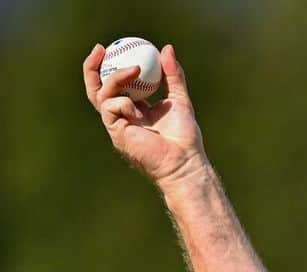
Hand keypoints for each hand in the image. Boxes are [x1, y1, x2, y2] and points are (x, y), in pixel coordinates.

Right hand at [83, 43, 206, 191]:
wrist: (185, 162)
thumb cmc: (185, 138)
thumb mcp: (179, 99)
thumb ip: (173, 75)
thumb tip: (167, 48)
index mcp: (135, 109)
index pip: (115, 85)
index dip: (110, 65)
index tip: (114, 46)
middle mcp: (123, 117)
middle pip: (96, 89)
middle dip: (92, 67)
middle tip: (100, 49)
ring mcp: (118, 126)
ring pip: (100, 95)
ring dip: (115, 78)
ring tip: (134, 69)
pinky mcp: (117, 134)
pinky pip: (109, 108)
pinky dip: (122, 102)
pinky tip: (138, 110)